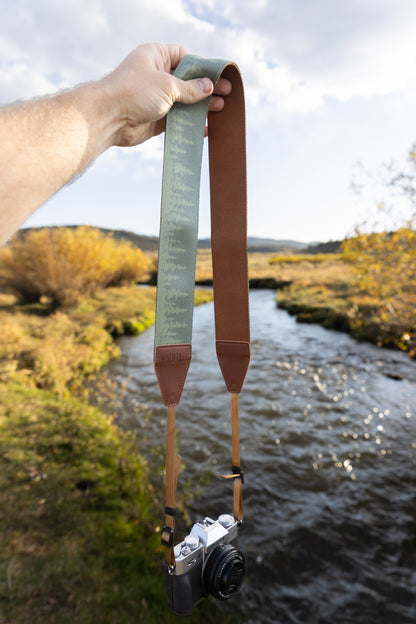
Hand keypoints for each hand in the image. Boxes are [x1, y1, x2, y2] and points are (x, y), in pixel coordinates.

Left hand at [101, 43, 231, 146]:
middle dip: (206, 88)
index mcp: (155, 56)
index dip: (200, 65)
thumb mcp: (167, 85)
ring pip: (184, 102)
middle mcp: (155, 75)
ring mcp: (155, 98)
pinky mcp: (155, 119)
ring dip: (201, 107)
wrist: (109, 118)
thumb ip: (190, 88)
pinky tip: (205, 128)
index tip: (216, 75)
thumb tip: (209, 87)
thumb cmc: (134, 92)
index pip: (183, 56)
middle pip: (186, 81)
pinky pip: (178, 121)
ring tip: (220, 111)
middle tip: (226, 94)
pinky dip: (190, 124)